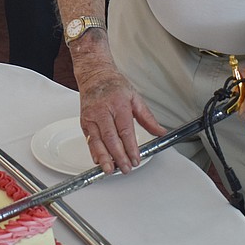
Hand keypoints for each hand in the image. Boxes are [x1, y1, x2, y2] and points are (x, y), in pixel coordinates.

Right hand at [75, 49, 165, 174]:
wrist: (94, 75)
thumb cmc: (114, 86)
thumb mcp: (135, 97)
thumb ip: (148, 117)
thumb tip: (160, 131)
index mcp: (118, 104)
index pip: (125, 130)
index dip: (131, 147)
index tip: (136, 158)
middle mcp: (103, 111)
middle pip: (111, 138)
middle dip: (119, 156)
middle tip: (126, 168)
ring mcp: (91, 117)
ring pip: (97, 141)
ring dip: (104, 158)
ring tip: (110, 169)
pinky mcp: (84, 122)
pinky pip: (89, 140)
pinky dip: (94, 152)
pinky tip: (99, 161)